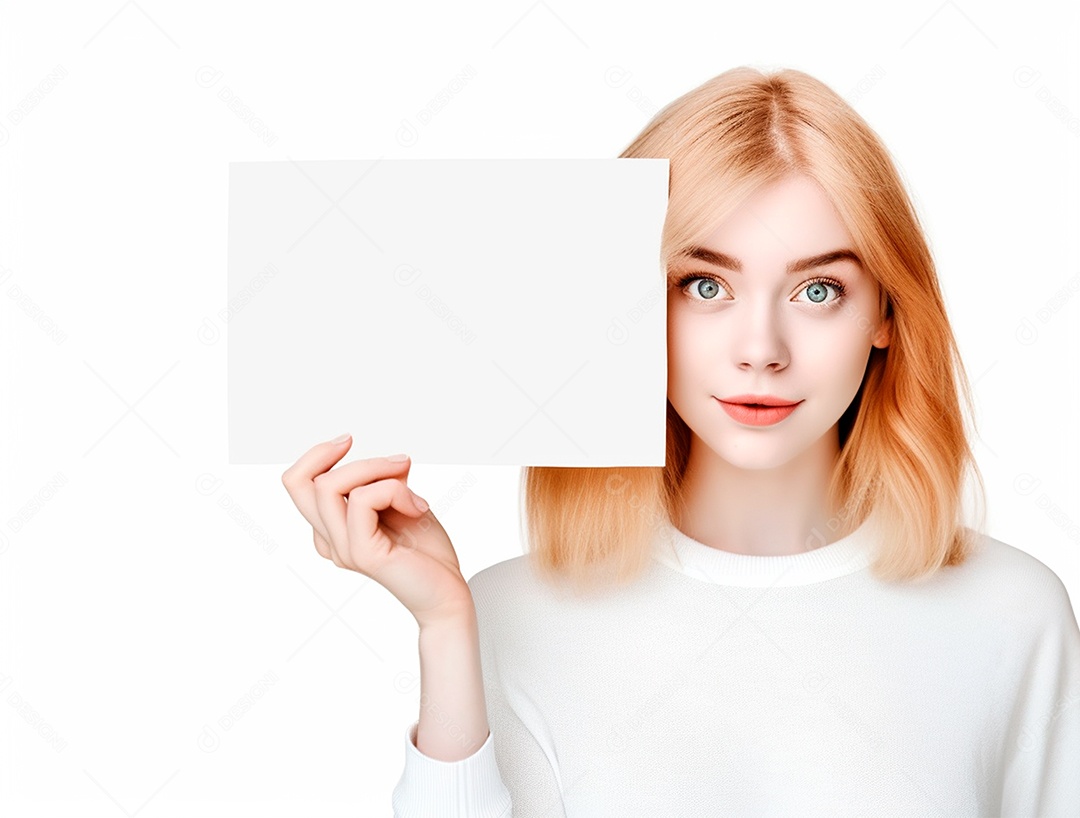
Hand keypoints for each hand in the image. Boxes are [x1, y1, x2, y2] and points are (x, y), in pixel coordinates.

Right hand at [281, 435, 472, 628]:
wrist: (448, 592)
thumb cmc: (426, 551)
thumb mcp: (401, 502)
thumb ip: (384, 482)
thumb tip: (387, 460)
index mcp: (332, 529)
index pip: (298, 484)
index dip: (316, 456)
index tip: (348, 441)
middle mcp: (330, 541)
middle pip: (300, 483)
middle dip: (332, 453)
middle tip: (386, 457)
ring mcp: (343, 549)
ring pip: (329, 486)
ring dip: (373, 468)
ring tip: (408, 478)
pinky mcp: (362, 554)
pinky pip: (363, 500)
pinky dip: (393, 489)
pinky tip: (418, 506)